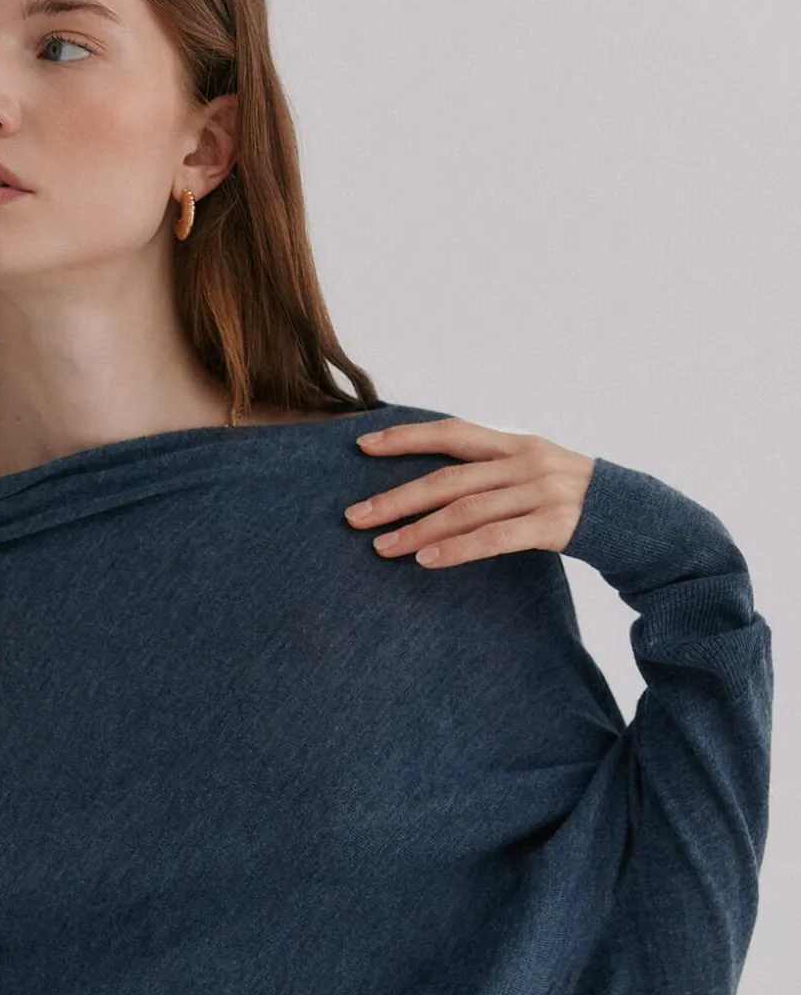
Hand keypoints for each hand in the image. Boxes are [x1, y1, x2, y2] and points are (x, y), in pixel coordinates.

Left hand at [343, 416, 595, 566]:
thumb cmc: (576, 502)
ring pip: (465, 510)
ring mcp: (541, 491)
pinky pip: (495, 537)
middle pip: (448, 478)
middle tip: (355, 517)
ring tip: (382, 548)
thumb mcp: (536, 474)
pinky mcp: (555, 523)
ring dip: (418, 530)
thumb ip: (493, 474)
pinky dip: (457, 549)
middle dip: (396, 497)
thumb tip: (437, 489)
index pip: (452, 433)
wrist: (640, 520)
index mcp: (517, 444)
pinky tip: (426, 561)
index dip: (406, 437)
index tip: (362, 445)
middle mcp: (526, 461)